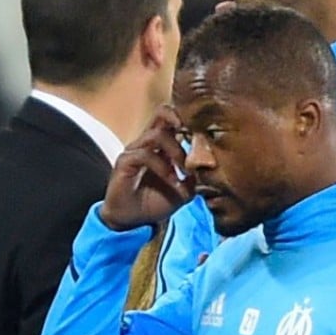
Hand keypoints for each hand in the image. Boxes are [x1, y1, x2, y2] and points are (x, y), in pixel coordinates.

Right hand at [99, 105, 194, 230]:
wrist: (132, 221)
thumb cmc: (155, 202)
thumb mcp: (184, 191)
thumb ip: (196, 178)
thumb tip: (211, 167)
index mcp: (162, 145)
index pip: (174, 119)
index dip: (190, 120)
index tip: (206, 133)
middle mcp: (147, 142)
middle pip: (162, 113)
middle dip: (181, 121)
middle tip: (197, 139)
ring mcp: (135, 150)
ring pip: (157, 134)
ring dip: (177, 152)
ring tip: (186, 171)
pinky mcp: (125, 162)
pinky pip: (145, 155)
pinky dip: (164, 168)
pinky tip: (174, 182)